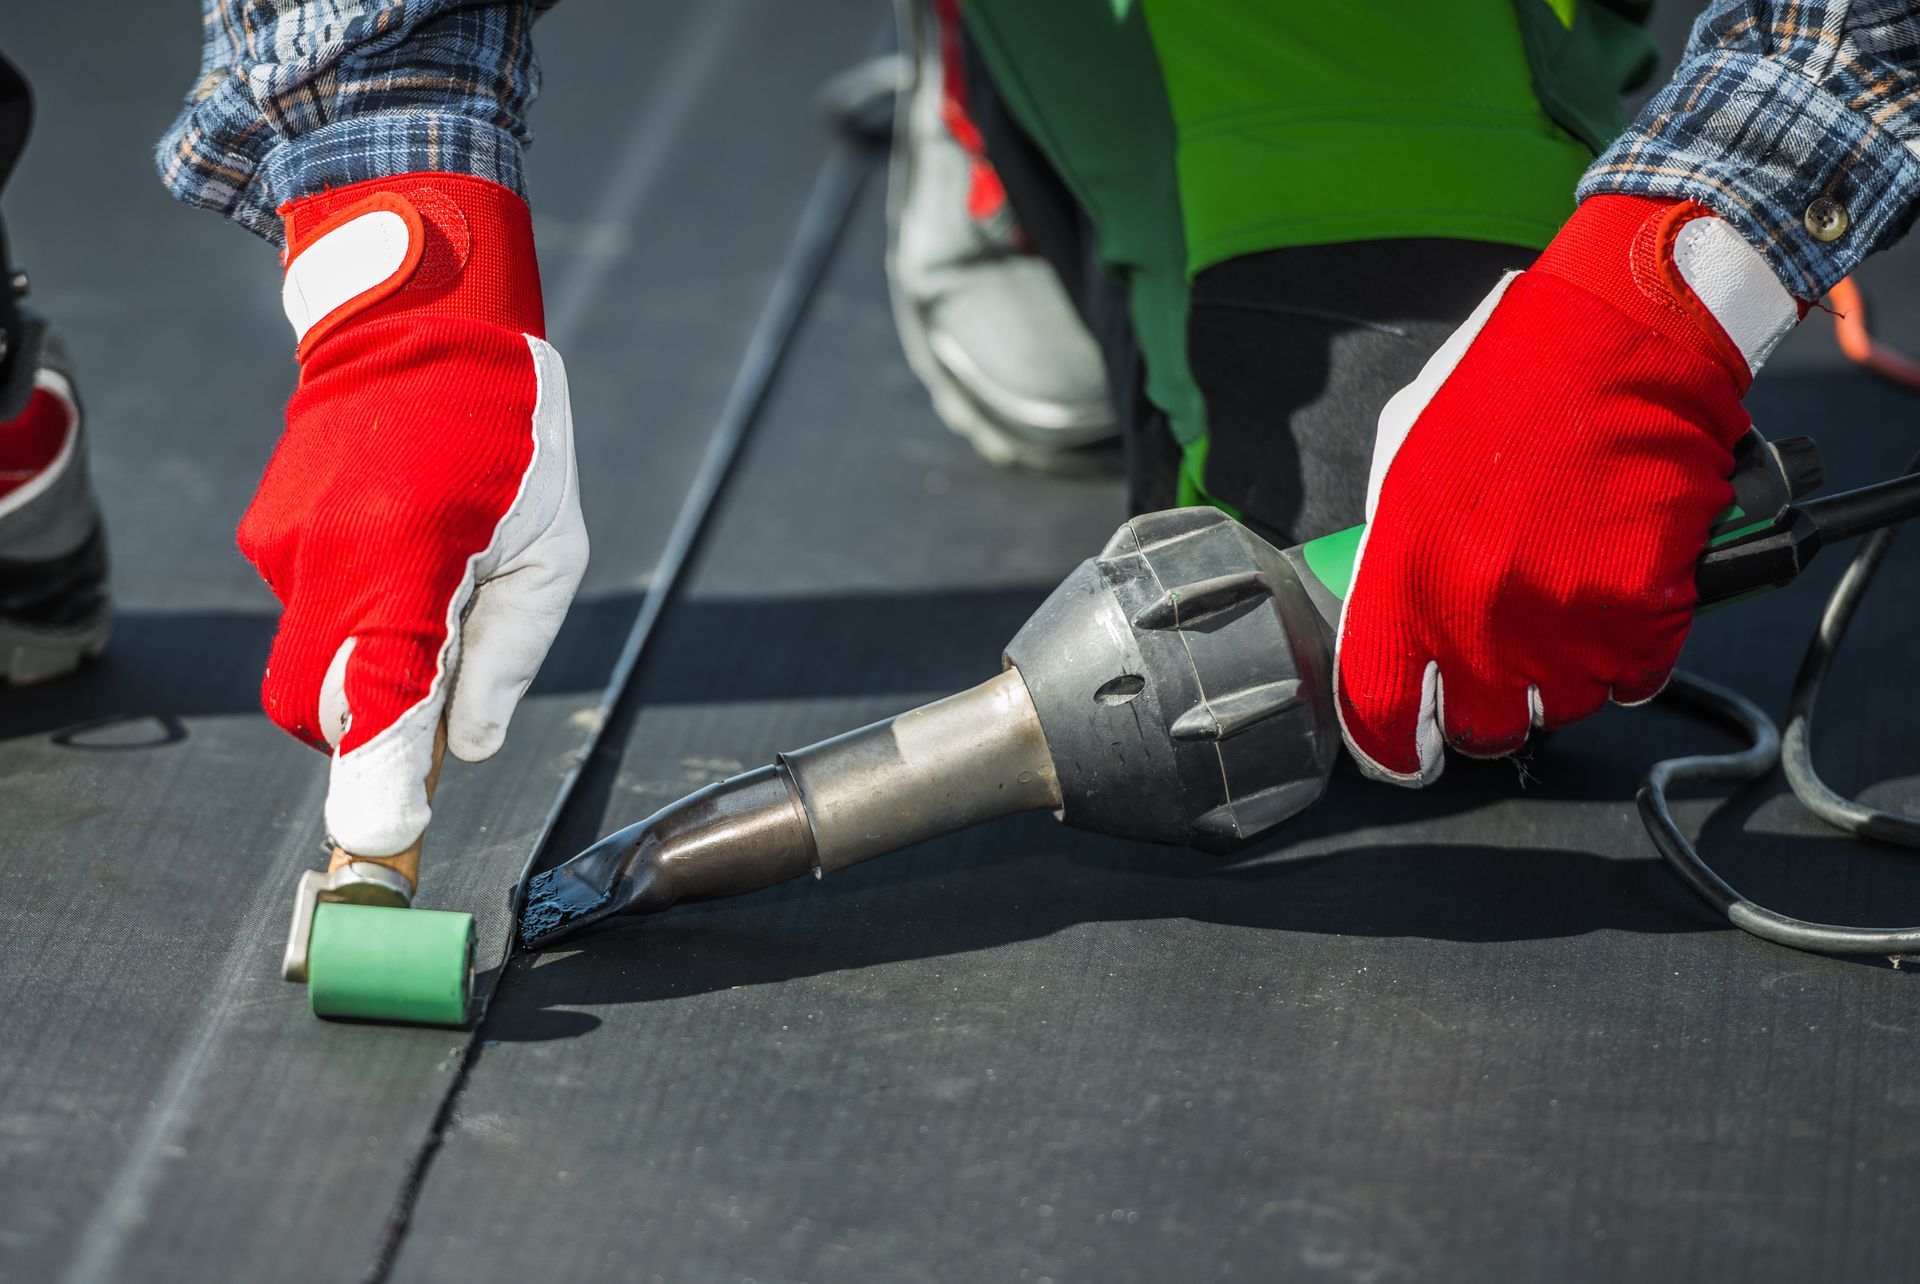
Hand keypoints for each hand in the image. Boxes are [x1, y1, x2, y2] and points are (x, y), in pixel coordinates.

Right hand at [241, 172, 587, 853]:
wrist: (418, 319)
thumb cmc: (510, 432)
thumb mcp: (552, 552)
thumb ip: (508, 657)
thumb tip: (470, 748)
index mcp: (407, 560)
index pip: (376, 703)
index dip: (378, 785)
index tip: (384, 845)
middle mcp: (326, 559)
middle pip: (321, 711)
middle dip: (373, 738)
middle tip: (440, 706)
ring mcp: (282, 547)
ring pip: (312, 666)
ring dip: (373, 668)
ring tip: (440, 589)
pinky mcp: (267, 536)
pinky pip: (310, 614)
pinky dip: (358, 618)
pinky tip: (405, 554)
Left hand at [1336, 194, 1798, 783]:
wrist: (1623, 336)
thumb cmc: (1511, 382)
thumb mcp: (1406, 458)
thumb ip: (1393, 550)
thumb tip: (1389, 611)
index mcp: (1402, 576)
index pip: (1381, 713)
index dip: (1395, 747)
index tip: (1408, 753)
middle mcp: (1476, 614)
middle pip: (1480, 729)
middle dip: (1488, 710)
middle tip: (1502, 667)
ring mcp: (1562, 622)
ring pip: (1560, 710)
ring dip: (1562, 677)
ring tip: (1567, 606)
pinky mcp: (1642, 615)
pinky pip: (1633, 680)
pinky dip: (1629, 654)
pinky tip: (1619, 598)